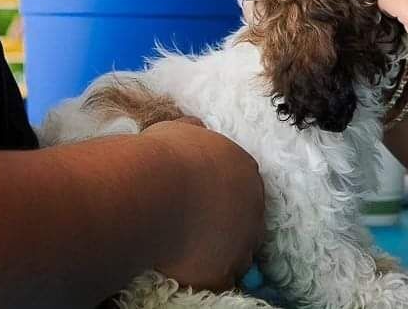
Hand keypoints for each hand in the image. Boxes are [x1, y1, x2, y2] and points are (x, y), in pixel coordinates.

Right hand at [142, 121, 264, 290]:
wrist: (154, 190)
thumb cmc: (164, 155)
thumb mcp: (181, 130)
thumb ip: (194, 132)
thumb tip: (196, 128)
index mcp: (245, 168)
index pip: (243, 186)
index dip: (224, 196)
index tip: (205, 202)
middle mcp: (253, 204)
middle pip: (247, 219)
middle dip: (228, 225)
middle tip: (198, 229)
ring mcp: (242, 239)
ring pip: (238, 253)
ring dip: (221, 253)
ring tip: (191, 251)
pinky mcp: (225, 270)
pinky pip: (220, 279)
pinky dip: (206, 276)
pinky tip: (185, 270)